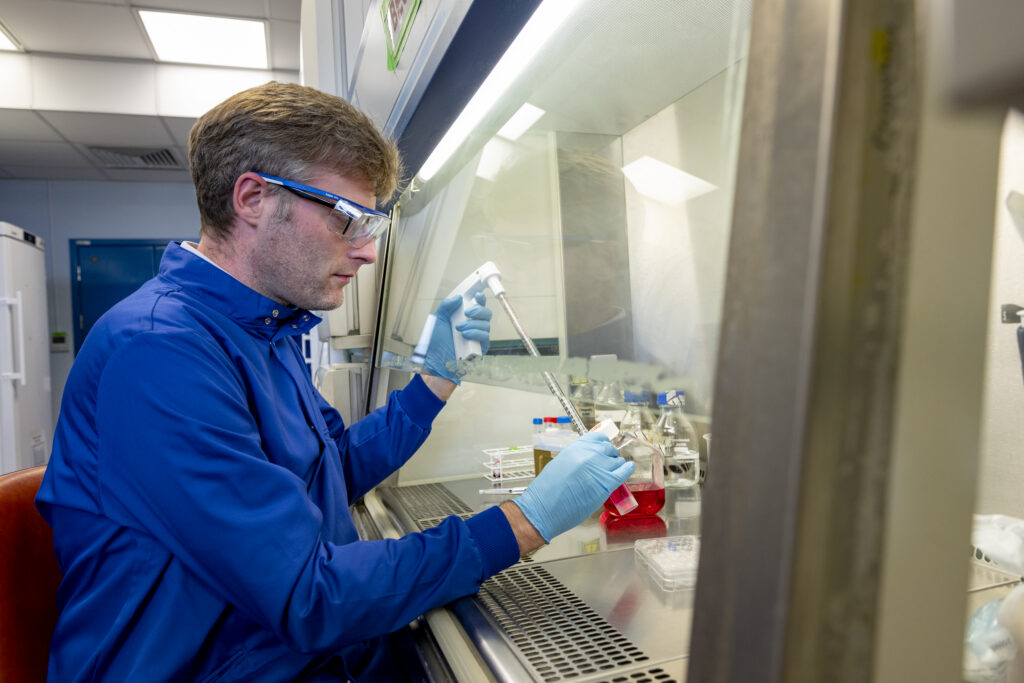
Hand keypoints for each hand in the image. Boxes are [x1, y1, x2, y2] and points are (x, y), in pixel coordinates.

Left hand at [423, 291, 491, 383]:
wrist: (435, 360)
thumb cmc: (436, 342)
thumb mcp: (438, 319)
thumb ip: (446, 306)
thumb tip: (458, 297)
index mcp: (465, 317)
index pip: (478, 305)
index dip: (481, 299)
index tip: (477, 295)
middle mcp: (474, 326)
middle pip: (486, 314)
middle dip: (479, 310)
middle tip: (467, 312)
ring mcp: (478, 337)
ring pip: (486, 325)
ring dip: (472, 324)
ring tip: (459, 328)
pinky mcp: (480, 348)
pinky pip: (485, 337)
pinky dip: (476, 334)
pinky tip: (466, 335)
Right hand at [514, 432, 633, 541]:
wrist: (545, 509)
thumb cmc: (547, 491)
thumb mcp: (560, 464)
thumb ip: (576, 458)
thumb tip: (589, 459)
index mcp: (575, 447)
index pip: (597, 437)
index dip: (602, 443)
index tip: (604, 448)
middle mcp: (589, 454)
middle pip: (609, 449)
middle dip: (609, 455)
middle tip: (608, 463)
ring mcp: (599, 467)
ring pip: (617, 461)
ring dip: (616, 465)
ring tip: (614, 471)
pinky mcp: (606, 483)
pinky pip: (624, 472)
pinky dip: (628, 469)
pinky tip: (629, 468)